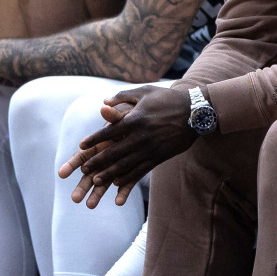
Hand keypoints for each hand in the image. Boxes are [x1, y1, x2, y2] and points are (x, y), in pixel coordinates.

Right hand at [60, 101, 132, 206]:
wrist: (152, 126)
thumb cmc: (134, 119)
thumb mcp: (124, 117)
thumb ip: (114, 116)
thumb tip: (104, 107)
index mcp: (98, 146)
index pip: (81, 157)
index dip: (71, 165)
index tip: (61, 174)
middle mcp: (105, 159)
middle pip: (90, 175)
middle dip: (82, 186)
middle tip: (74, 199)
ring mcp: (117, 168)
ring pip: (105, 183)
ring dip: (97, 194)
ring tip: (90, 206)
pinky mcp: (131, 173)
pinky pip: (126, 185)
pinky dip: (123, 193)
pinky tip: (120, 202)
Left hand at [62, 86, 195, 208]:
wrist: (195, 112)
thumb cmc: (167, 99)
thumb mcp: (145, 92)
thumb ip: (123, 96)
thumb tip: (103, 102)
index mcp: (135, 119)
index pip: (109, 132)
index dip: (94, 140)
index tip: (81, 146)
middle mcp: (141, 136)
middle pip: (114, 152)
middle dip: (97, 162)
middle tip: (84, 170)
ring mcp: (151, 148)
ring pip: (126, 165)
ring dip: (109, 174)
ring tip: (96, 181)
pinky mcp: (160, 156)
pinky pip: (141, 170)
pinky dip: (128, 178)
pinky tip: (118, 184)